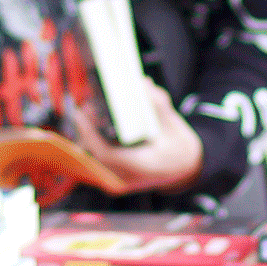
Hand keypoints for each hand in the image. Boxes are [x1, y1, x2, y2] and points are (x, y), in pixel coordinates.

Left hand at [74, 85, 205, 196]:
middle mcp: (125, 179)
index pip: (105, 153)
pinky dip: (91, 142)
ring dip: (86, 135)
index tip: (81, 113)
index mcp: (140, 167)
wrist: (185, 168)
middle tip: (87, 106)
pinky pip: (94, 160)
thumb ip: (158, 105)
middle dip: (85, 129)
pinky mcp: (113, 178)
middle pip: (92, 155)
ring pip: (90, 158)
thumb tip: (142, 83)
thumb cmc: (180, 148)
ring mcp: (117, 181)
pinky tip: (94, 125)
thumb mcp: (174, 125)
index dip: (89, 132)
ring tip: (90, 113)